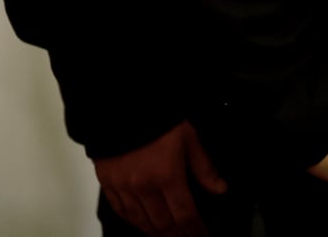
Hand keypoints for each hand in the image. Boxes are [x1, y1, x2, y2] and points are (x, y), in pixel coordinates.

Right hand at [94, 120, 227, 236]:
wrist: (122, 104)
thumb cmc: (159, 117)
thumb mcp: (189, 138)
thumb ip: (204, 167)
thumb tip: (220, 189)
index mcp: (167, 176)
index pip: (184, 214)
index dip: (195, 230)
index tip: (202, 236)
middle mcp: (143, 188)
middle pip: (162, 223)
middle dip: (177, 235)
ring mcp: (122, 188)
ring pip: (140, 221)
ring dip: (155, 232)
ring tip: (168, 236)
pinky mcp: (107, 183)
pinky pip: (120, 210)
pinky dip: (133, 221)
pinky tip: (141, 223)